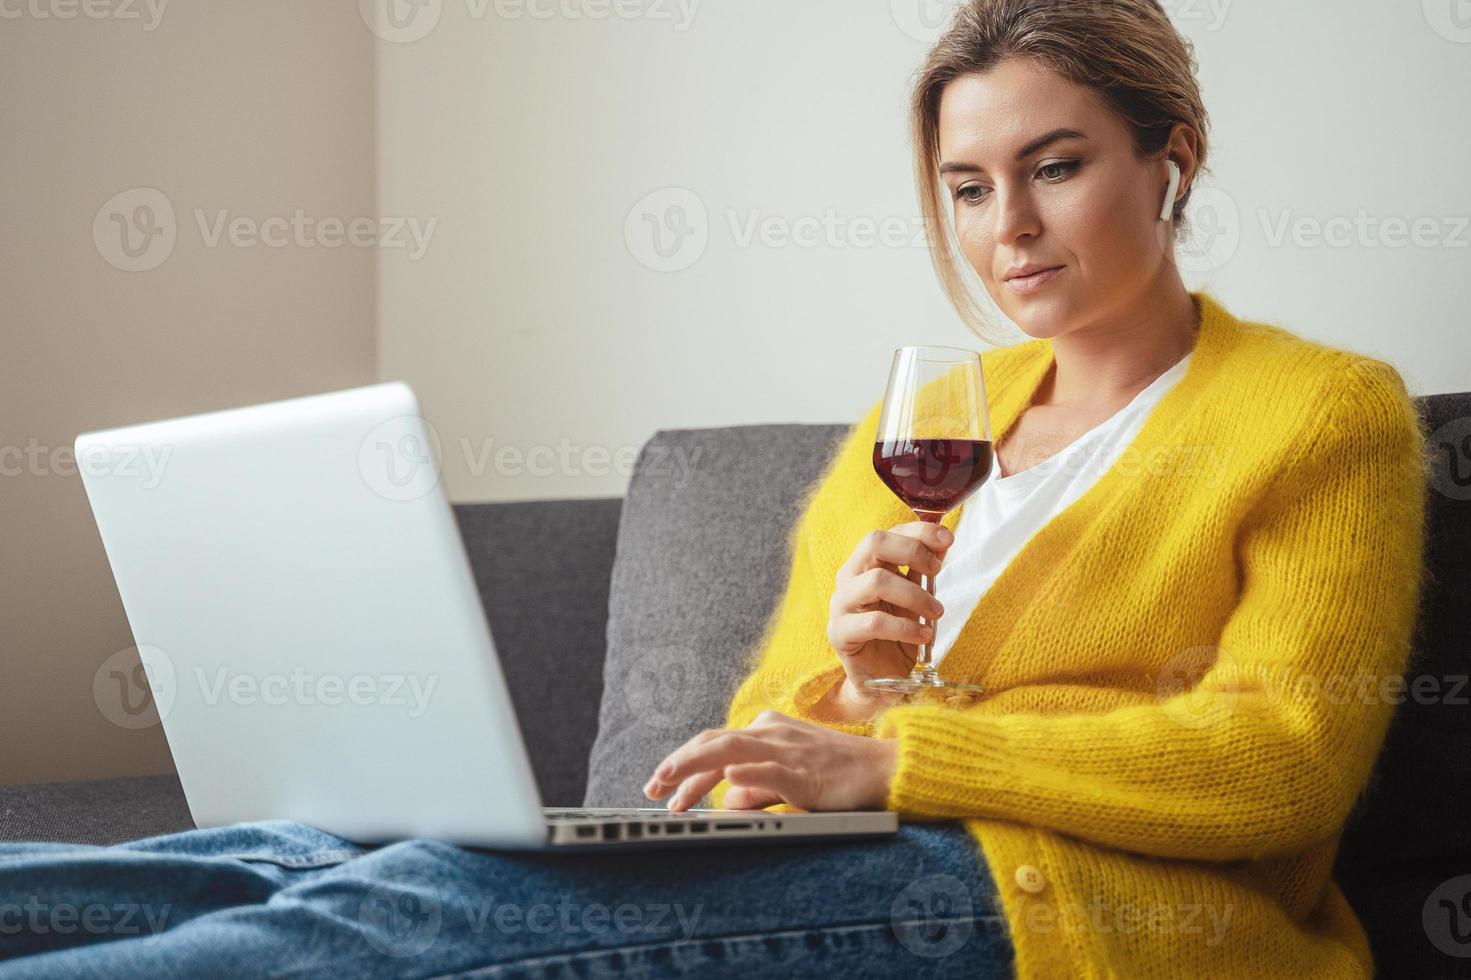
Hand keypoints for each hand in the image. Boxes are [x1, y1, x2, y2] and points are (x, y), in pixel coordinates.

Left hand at [642, 709, 898, 812]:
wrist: (883, 768)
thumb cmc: (838, 773)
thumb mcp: (788, 779)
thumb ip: (757, 787)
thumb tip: (727, 797)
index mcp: (765, 730)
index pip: (714, 745)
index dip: (683, 764)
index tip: (661, 787)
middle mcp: (771, 733)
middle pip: (713, 742)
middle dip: (678, 764)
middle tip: (652, 787)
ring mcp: (787, 748)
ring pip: (732, 749)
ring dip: (696, 765)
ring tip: (671, 782)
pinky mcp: (805, 770)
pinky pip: (771, 769)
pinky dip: (747, 773)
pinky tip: (727, 779)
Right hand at [824, 521, 952, 720]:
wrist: (880, 680)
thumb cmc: (898, 633)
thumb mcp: (916, 597)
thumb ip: (924, 569)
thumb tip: (944, 539)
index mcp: (865, 564)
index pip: (888, 533)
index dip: (918, 531)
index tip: (948, 539)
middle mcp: (849, 577)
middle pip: (873, 543)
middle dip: (913, 551)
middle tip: (937, 571)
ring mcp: (841, 604)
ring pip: (875, 581)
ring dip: (914, 594)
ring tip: (936, 612)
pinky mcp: (840, 633)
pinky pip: (874, 623)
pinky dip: (904, 627)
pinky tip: (923, 635)